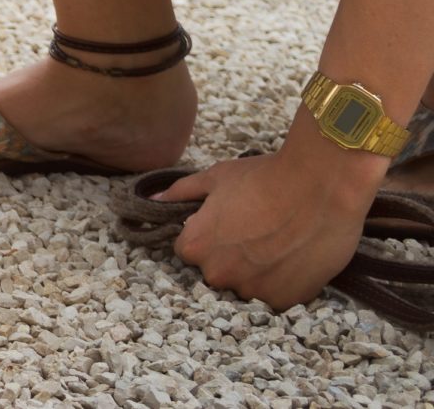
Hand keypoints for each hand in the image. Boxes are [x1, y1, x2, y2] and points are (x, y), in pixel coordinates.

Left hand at [156, 147, 374, 310]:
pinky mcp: (286, 301)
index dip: (207, 236)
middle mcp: (219, 274)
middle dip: (230, 256)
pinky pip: (274, 297)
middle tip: (256, 231)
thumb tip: (154, 198)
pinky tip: (293, 257)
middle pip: (216, 271)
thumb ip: (182, 192)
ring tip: (278, 243)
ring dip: (256, 271)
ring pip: (246, 286)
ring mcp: (253, 291)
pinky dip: (281, 282)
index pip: (188, 250)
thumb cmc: (266, 177)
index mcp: (197, 246)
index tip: (228, 224)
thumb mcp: (216, 177)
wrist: (323, 186)